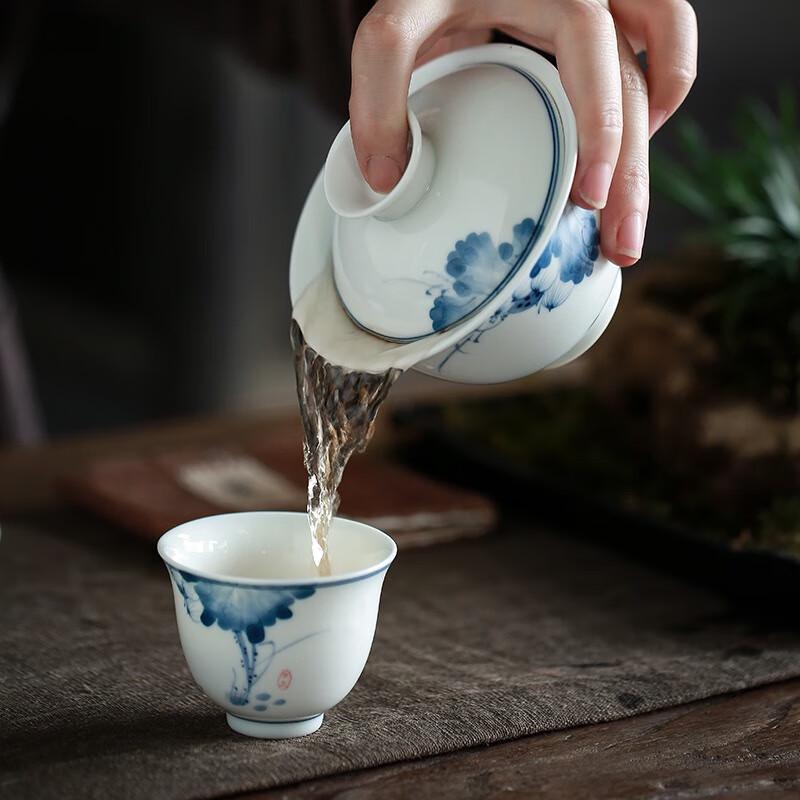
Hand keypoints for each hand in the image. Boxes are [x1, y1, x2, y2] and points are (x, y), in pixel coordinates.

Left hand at [348, 0, 697, 266]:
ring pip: (661, 69)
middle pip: (636, 83)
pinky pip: (655, 57)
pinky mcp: (598, 33)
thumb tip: (390, 180)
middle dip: (633, 170)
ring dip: (650, 145)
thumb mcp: (394, 27)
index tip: (590, 194)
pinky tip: (624, 157)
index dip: (600, 122)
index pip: (592, 49)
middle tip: (620, 243)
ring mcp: (601, 13)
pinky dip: (655, 102)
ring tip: (629, 215)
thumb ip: (379, 90)